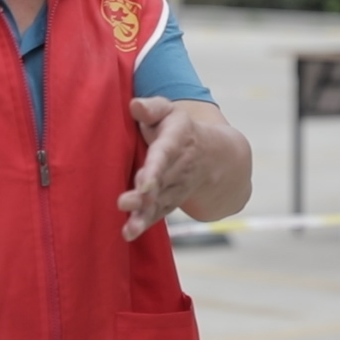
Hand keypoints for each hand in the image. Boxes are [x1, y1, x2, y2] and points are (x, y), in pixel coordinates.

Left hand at [118, 97, 209, 240]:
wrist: (214, 157)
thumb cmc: (180, 129)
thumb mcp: (170, 112)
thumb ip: (152, 108)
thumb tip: (134, 105)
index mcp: (175, 141)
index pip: (164, 155)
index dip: (155, 168)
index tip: (143, 181)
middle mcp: (178, 168)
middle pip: (160, 183)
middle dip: (144, 195)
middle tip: (124, 202)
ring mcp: (175, 187)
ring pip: (160, 202)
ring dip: (144, 215)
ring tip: (129, 228)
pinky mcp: (169, 201)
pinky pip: (158, 213)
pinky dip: (145, 224)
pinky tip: (129, 234)